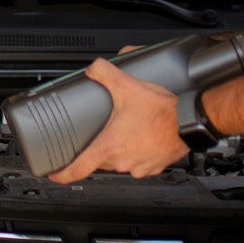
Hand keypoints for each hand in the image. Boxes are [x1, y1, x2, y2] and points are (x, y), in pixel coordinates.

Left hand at [47, 59, 189, 183]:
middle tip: (102, 132)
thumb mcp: (127, 86)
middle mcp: (122, 161)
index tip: (54, 174)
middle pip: (100, 161)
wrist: (189, 121)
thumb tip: (94, 68)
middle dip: (99, 147)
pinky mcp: (154, 167)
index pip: (77, 170)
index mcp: (109, 146)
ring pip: (120, 161)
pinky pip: (139, 163)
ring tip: (126, 131)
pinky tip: (143, 136)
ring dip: (120, 149)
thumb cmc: (162, 112)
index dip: (62, 174)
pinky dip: (138, 152)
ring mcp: (139, 166)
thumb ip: (105, 73)